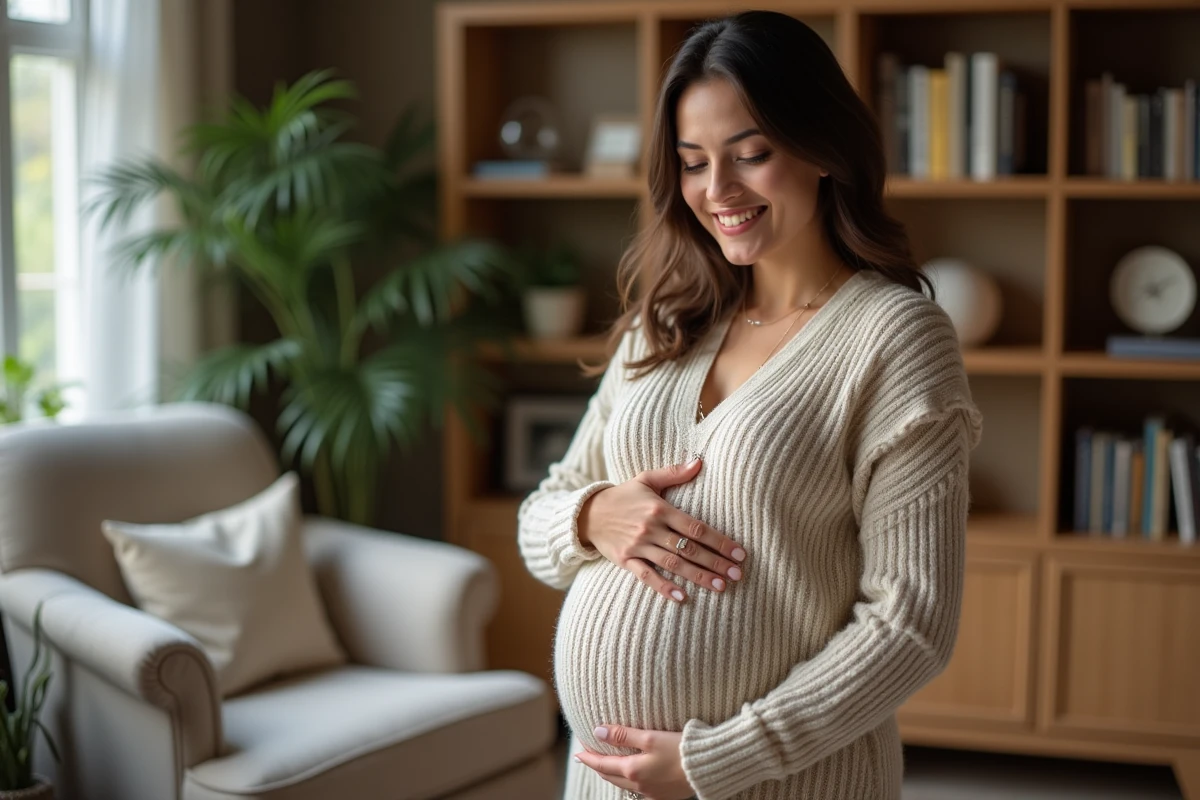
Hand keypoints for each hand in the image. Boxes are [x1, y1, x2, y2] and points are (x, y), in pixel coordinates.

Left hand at [575, 724, 695, 799]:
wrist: (709, 767)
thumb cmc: (681, 748)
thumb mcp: (650, 736)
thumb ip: (623, 735)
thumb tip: (598, 732)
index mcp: (633, 771)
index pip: (602, 765)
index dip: (588, 758)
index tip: (577, 752)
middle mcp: (640, 786)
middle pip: (610, 777)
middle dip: (597, 766)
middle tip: (587, 756)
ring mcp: (652, 793)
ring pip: (623, 784)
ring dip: (611, 773)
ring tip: (605, 763)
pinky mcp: (663, 795)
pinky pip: (638, 789)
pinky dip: (627, 779)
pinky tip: (631, 773)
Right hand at [577, 458, 746, 602]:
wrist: (588, 513)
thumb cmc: (623, 496)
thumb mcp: (646, 479)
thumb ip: (673, 473)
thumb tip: (699, 461)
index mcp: (659, 509)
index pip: (696, 528)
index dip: (720, 541)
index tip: (740, 553)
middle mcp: (650, 528)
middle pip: (689, 549)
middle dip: (716, 563)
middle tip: (737, 575)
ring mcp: (638, 546)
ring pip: (673, 564)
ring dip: (698, 576)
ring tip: (720, 586)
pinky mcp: (625, 560)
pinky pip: (646, 576)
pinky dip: (663, 587)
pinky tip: (682, 597)